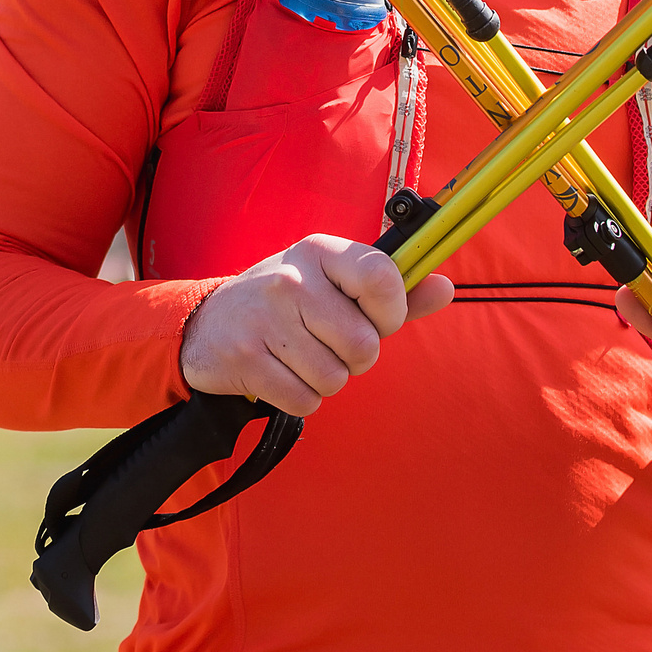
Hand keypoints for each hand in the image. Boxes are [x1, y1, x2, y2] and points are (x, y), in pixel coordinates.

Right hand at [180, 235, 453, 414]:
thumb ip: (393, 290)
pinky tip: (282, 374)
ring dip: (326, 380)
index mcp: (320, 252)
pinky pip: (304, 400)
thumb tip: (446, 288)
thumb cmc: (287, 302)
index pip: (382, 279)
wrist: (206, 324)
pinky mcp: (244, 359)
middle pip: (363, 345)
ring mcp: (264, 318)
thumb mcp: (334, 283)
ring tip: (301, 357)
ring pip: (335, 378)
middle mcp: (292, 279)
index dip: (392, 312)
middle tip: (329, 344)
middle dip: (355, 358)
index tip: (378, 320)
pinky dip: (301, 398)